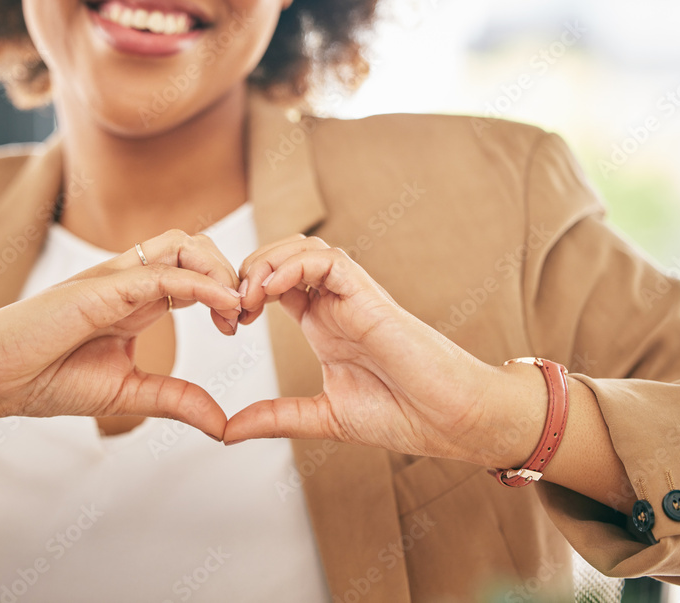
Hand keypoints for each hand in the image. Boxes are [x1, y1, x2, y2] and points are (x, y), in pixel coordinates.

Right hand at [0, 230, 241, 438]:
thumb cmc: (47, 379)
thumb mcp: (127, 393)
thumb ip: (176, 400)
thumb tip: (222, 426)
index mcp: (136, 300)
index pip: (194, 271)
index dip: (225, 290)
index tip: (240, 325)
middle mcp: (128, 281)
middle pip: (194, 245)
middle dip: (230, 271)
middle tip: (245, 314)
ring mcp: (113, 279)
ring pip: (180, 244)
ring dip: (218, 269)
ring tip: (235, 308)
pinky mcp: (100, 288)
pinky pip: (159, 273)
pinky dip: (198, 284)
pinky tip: (222, 306)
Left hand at [223, 236, 501, 459]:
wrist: (453, 422)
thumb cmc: (405, 415)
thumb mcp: (323, 418)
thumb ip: (276, 418)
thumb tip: (226, 432)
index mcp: (323, 325)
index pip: (275, 284)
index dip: (243, 292)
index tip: (227, 324)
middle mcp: (336, 304)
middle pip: (283, 256)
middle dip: (247, 271)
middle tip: (230, 307)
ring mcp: (353, 297)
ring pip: (303, 247)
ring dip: (267, 262)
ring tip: (247, 298)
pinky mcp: (370, 296)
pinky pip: (328, 260)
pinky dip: (294, 265)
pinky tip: (272, 290)